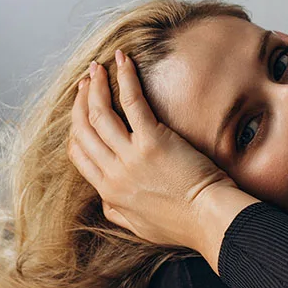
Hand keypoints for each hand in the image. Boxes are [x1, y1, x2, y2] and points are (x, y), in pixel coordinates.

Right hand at [67, 50, 236, 248]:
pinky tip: (122, 60)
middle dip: (81, 100)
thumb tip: (107, 200)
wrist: (210, 221)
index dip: (77, 128)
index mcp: (109, 192)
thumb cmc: (184, 225)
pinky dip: (124, 78)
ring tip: (98, 67)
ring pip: (100, 113)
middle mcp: (114, 173)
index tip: (81, 111)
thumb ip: (118, 212)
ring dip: (96, 85)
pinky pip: (132, 103)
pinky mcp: (154, 142)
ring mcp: (131, 157)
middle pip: (84, 129)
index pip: (79, 154)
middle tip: (86, 81)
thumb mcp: (140, 227)